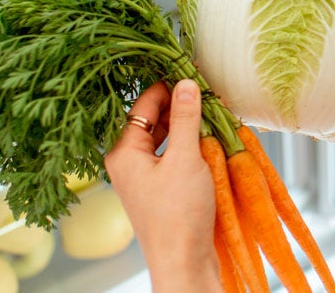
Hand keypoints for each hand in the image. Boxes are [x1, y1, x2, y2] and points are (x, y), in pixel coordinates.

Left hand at [105, 80, 221, 291]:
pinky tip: (209, 141)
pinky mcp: (159, 191)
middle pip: (152, 121)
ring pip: (164, 139)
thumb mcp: (184, 157)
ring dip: (186, 126)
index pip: (142, 105)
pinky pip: (171, 157)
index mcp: (123, 152)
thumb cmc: (179, 214)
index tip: (191, 72)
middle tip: (207, 93)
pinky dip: (189, 146)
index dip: (167, 86)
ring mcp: (142, 178)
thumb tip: (186, 83)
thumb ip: (185, 118)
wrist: (184, 262)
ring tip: (212, 114)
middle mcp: (127, 163)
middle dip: (179, 106)